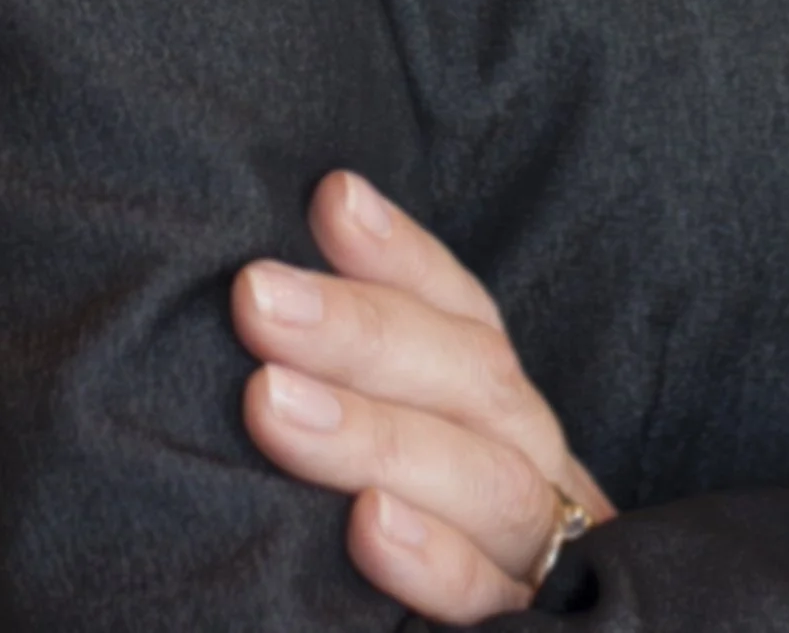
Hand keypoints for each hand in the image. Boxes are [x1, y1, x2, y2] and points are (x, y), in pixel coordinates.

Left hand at [235, 172, 614, 620]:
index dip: (401, 253)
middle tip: (256, 298)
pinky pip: (488, 600)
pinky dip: (432, 559)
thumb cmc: (411, 534)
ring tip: (271, 404)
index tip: (330, 198)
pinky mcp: (518, 626)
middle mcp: (527, 462)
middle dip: (359, 331)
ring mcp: (533, 553)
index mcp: (496, 407)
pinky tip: (367, 526)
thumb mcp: (395, 433)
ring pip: (485, 479)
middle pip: (469, 378)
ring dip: (375, 435)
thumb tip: (256, 280)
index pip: (462, 311)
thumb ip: (350, 373)